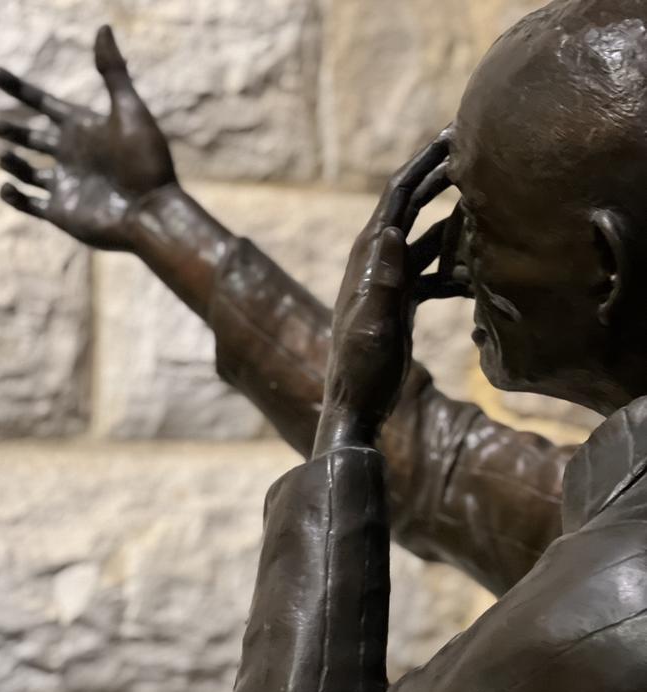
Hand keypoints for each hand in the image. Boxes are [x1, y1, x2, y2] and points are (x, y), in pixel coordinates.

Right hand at [0, 25, 175, 250]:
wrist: (153, 213)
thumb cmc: (145, 163)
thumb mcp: (129, 111)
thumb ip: (113, 72)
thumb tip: (103, 27)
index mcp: (84, 129)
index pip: (45, 104)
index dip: (21, 89)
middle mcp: (73, 155)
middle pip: (33, 137)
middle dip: (13, 129)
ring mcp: (66, 185)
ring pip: (27, 170)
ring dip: (12, 161)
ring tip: (6, 153)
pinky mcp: (62, 213)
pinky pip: (30, 203)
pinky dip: (14, 196)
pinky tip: (7, 186)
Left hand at [313, 131, 470, 454]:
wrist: (357, 405)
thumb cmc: (361, 369)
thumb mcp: (372, 325)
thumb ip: (382, 280)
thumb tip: (392, 229)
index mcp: (368, 258)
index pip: (396, 197)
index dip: (422, 165)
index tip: (453, 136)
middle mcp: (376, 262)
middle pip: (409, 206)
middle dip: (438, 177)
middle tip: (474, 149)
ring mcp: (388, 281)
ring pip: (424, 237)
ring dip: (451, 217)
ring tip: (485, 198)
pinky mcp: (400, 301)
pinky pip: (431, 270)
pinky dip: (453, 263)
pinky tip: (479, 267)